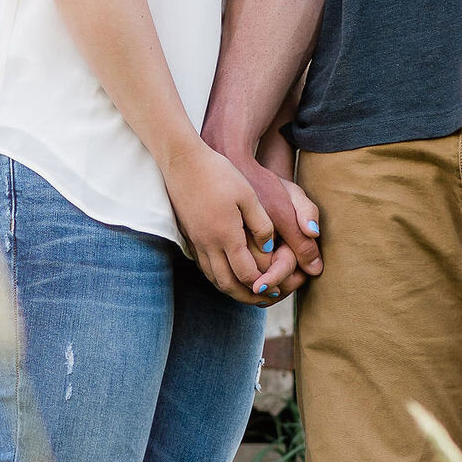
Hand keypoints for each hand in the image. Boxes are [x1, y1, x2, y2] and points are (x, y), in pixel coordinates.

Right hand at [164, 137, 285, 299]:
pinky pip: (203, 266)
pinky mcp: (188, 236)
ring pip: (213, 277)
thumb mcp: (248, 195)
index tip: (278, 288)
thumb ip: (261, 224)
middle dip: (247, 296)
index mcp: (226, 235)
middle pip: (228, 283)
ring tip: (248, 292)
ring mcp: (196, 241)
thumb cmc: (219, 173)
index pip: (247, 273)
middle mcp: (208, 244)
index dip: (264, 284)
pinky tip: (227, 273)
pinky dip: (217, 277)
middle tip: (265, 299)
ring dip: (231, 289)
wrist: (183, 161)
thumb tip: (269, 249)